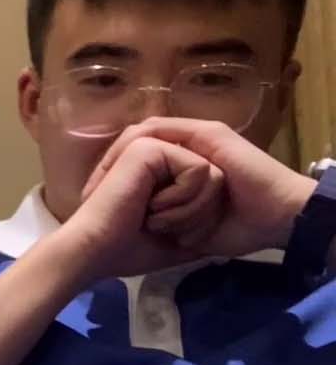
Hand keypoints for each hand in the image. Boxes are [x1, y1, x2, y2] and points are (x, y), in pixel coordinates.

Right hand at [36, 135, 232, 284]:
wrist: (93, 254)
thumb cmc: (127, 252)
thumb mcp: (176, 239)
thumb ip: (199, 225)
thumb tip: (222, 233)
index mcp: (159, 175)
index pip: (210, 187)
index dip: (200, 216)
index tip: (167, 236)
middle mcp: (157, 156)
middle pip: (216, 180)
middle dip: (199, 214)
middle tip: (162, 229)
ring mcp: (152, 147)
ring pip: (212, 174)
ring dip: (191, 209)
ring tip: (158, 220)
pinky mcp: (150, 146)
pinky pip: (199, 169)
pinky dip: (183, 198)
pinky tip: (152, 207)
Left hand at [82, 118, 316, 257]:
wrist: (275, 219)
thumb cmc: (236, 228)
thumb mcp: (186, 228)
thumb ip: (163, 222)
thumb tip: (133, 233)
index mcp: (179, 171)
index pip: (133, 162)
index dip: (108, 177)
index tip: (90, 202)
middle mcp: (185, 150)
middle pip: (132, 146)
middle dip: (107, 168)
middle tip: (91, 193)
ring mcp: (196, 138)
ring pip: (143, 136)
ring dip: (120, 158)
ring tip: (105, 184)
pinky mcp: (207, 135)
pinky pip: (162, 131)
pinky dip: (141, 146)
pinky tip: (128, 165)